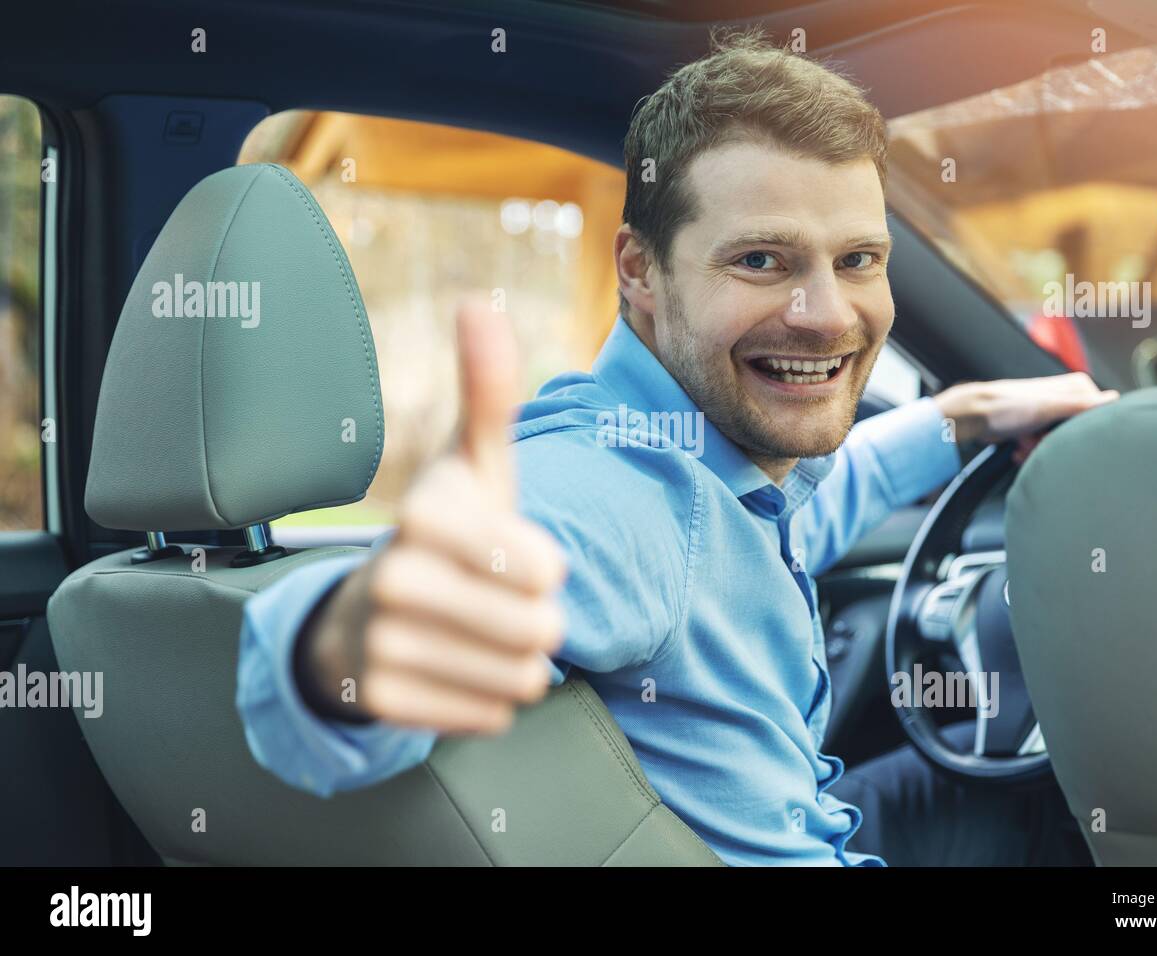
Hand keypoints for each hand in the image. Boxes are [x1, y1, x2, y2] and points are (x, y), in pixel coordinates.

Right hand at [300, 298, 567, 732]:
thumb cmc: (442, 530)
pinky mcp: (387, 703)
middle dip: (536, 619)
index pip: (547, 569)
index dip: (545, 568)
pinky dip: (489, 698)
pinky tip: (456, 666)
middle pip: (540, 628)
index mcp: (425, 516)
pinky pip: (492, 716)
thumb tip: (480, 306)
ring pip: (523, 677)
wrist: (367, 610)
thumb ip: (487, 391)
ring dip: (518, 661)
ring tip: (477, 631)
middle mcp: (395, 579)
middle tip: (495, 599)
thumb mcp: (470, 463)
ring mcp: (384, 646)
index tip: (511, 554)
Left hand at [934, 372, 1118, 461]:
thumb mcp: (1049, 406)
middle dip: (1057, 443)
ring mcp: (1049, 412)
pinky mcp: (1035, 426)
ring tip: (1025, 446)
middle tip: (1039, 443)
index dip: (1081, 432)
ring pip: (1059, 442)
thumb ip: (1082, 404)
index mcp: (1076, 387)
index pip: (1099, 415)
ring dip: (1041, 449)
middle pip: (1077, 432)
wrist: (973, 415)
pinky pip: (1043, 445)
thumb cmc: (1006, 406)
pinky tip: (1019, 450)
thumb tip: (1115, 400)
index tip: (1063, 436)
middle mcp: (1065, 397)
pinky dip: (1031, 451)